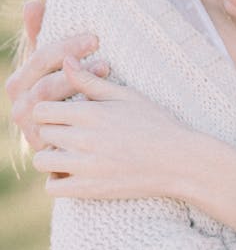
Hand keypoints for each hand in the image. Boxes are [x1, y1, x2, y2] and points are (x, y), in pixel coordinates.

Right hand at [5, 2, 108, 151]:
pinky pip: (62, 137)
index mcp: (18, 83)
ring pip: (53, 110)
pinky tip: (102, 110)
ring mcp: (32, 132)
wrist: (66, 138)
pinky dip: (81, 122)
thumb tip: (32, 3)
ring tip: (106, 76)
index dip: (66, 47)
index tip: (94, 39)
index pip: (40, 58)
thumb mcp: (49, 64)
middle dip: (76, 70)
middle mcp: (20, 108)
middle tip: (105, 59)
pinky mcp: (47, 153)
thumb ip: (40, 36)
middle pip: (45, 85)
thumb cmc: (59, 92)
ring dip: (80, 91)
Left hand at [31, 59, 194, 199]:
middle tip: (67, 134)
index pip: (41, 109)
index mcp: (91, 113)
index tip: (61, 114)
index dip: (47, 110)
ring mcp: (86, 166)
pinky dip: (57, 181)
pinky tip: (73, 173)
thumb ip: (91, 80)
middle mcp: (83, 139)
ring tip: (68, 154)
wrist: (180, 160)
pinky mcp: (90, 189)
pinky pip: (52, 187)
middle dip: (50, 132)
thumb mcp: (126, 96)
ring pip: (41, 160)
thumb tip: (65, 60)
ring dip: (50, 156)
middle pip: (41, 133)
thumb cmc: (157, 123)